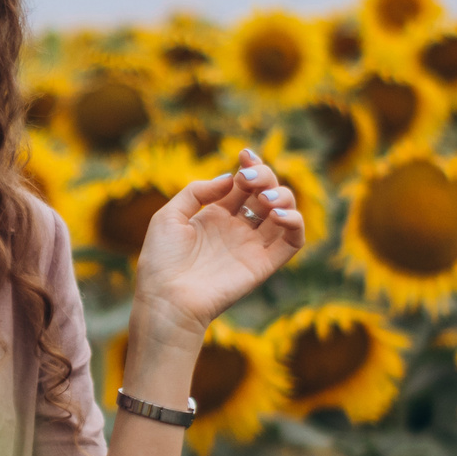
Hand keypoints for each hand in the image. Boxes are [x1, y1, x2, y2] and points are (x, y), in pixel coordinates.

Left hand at [130, 146, 305, 344]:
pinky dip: (295, 223)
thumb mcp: (168, 216)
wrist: (166, 300)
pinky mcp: (264, 265)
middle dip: (264, 176)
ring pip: (284, 212)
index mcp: (215, 215)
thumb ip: (197, 192)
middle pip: (266, 193)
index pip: (243, 184)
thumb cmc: (161, 262)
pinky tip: (278, 215)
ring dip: (282, 196)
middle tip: (249, 178)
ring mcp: (252, 246)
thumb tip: (230, 178)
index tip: (244, 155)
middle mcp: (237, 228)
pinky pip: (293, 242)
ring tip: (263, 199)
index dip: (249, 166)